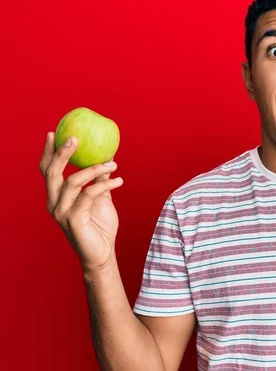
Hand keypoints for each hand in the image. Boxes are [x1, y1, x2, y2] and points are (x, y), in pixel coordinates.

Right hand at [39, 132, 123, 271]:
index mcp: (57, 196)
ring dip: (95, 169)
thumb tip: (106, 157)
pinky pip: (88, 195)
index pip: (47, 170)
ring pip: (73, 182)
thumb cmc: (100, 225)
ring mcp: (62, 213)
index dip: (48, 151)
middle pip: (52, 172)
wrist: (103, 253)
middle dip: (62, 153)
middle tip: (76, 137)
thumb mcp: (100, 198)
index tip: (54, 132)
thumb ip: (98, 180)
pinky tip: (119, 180)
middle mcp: (54, 203)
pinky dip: (104, 185)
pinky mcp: (74, 220)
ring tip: (114, 164)